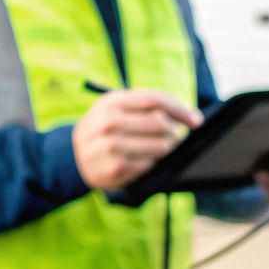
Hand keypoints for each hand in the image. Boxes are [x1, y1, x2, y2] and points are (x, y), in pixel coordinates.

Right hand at [73, 89, 202, 190]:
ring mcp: (111, 146)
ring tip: (161, 148)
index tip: (195, 120)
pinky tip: (145, 160)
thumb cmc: (103, 129)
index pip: (155, 100)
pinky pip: (150, 164)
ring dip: (167, 148)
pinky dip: (154, 162)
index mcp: (111, 102)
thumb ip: (143, 105)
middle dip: (174, 131)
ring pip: (159, 145)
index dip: (180, 109)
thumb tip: (184, 115)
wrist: (73, 156)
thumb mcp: (113, 109)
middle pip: (159, 122)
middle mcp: (109, 122)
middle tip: (176, 136)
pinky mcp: (116, 168)